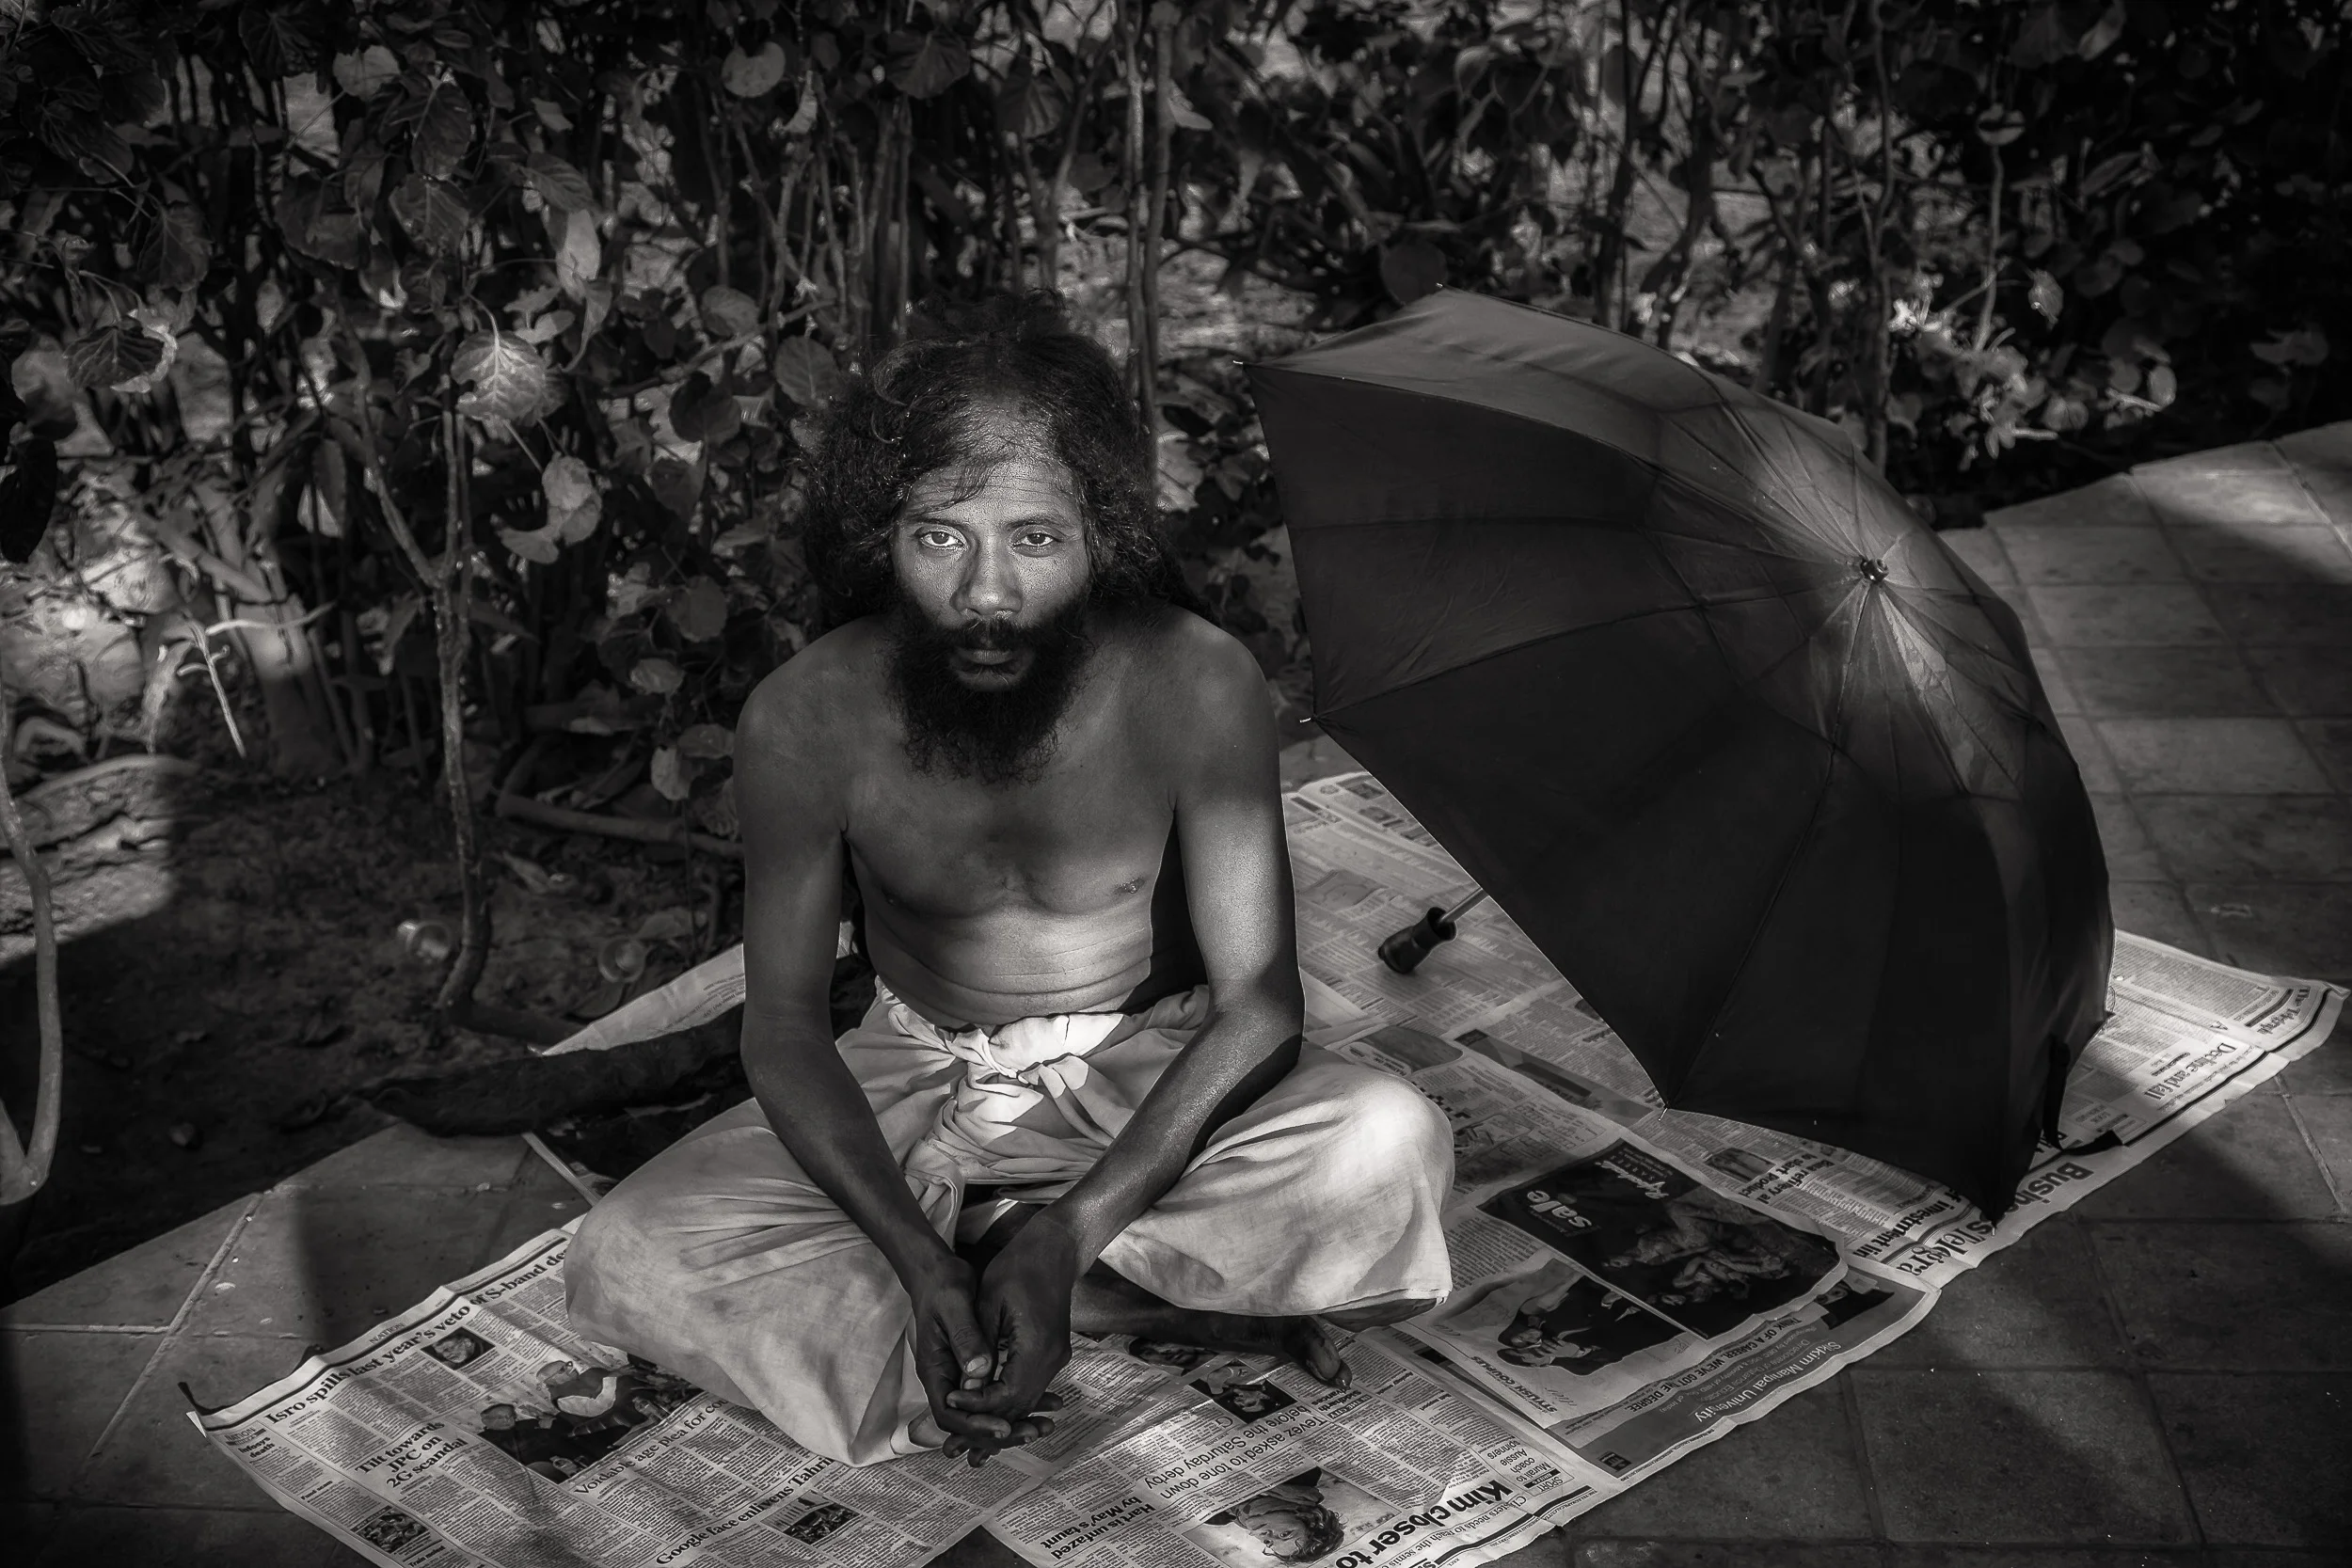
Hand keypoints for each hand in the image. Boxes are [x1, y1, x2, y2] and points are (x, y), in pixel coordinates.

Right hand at [904, 1253, 1029, 1457]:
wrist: (937, 1275)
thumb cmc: (942, 1285)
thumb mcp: (953, 1305)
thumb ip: (966, 1338)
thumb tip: (980, 1371)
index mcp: (934, 1368)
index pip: (949, 1414)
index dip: (977, 1425)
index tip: (1004, 1426)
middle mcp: (945, 1379)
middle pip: (969, 1423)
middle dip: (1001, 1430)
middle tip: (1035, 1431)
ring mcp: (960, 1375)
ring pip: (984, 1412)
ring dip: (1014, 1420)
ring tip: (1044, 1424)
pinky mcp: (976, 1368)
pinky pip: (995, 1393)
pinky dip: (1017, 1402)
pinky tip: (1044, 1402)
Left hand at [951, 1213, 1080, 1452]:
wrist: (1053, 1250)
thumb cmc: (1017, 1269)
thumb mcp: (988, 1303)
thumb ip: (978, 1347)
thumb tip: (967, 1388)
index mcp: (1037, 1348)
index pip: (1006, 1395)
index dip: (976, 1404)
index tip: (950, 1399)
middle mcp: (1052, 1359)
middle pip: (1018, 1407)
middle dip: (986, 1426)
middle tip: (954, 1446)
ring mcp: (1056, 1358)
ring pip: (1025, 1402)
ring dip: (998, 1420)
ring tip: (968, 1442)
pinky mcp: (1052, 1354)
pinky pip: (1030, 1388)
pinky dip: (1008, 1403)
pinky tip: (990, 1414)